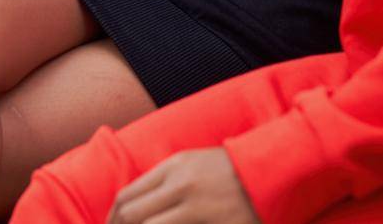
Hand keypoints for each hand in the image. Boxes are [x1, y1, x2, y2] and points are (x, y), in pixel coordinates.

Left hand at [107, 148, 259, 223]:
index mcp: (173, 166)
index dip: (112, 219)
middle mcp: (179, 183)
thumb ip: (167, 179)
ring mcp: (195, 203)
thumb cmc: (232, 170)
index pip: (127, 195)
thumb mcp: (195, 164)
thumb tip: (138, 203)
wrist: (270, 169)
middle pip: (131, 213)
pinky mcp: (213, 220)